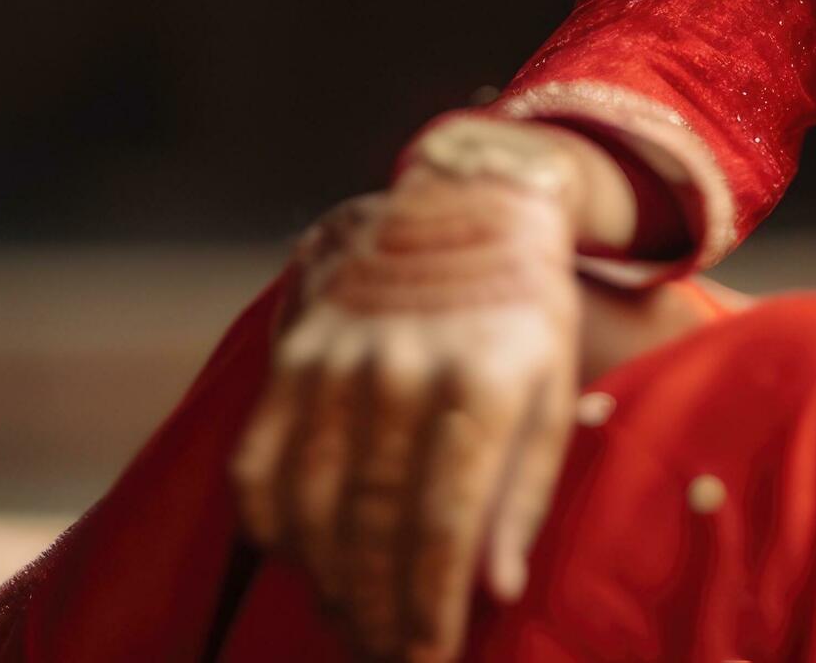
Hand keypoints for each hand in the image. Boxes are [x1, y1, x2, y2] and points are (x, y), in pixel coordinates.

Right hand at [232, 121, 631, 662]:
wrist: (468, 200)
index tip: (427, 661)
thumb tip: (496, 589)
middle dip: (375, 613)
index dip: (426, 609)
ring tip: (350, 624)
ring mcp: (337, 359)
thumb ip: (524, 492)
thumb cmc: (526, 311)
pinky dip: (273, 529)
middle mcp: (401, 370)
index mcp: (483, 381)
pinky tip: (303, 561)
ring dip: (324, 585)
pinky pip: (260, 465)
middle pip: (370, 529)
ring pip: (308, 508)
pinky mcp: (294, 354)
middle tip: (387, 658)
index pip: (439, 527)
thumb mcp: (556, 390)